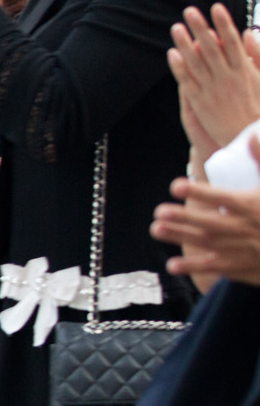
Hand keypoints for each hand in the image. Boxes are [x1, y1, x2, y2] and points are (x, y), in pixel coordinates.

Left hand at [154, 148, 259, 284]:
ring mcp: (247, 251)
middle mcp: (250, 230)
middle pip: (213, 223)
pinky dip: (195, 268)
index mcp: (256, 207)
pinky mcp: (246, 268)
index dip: (200, 192)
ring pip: (210, 245)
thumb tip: (251, 137)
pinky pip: (218, 268)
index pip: (225, 198)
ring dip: (182, 238)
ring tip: (156, 229)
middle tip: (159, 211)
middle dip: (185, 218)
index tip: (176, 186)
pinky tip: (172, 265)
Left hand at [168, 4, 259, 157]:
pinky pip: (188, 82)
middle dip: (200, 28)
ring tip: (176, 27)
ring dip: (184, 44)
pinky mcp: (199, 103)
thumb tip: (250, 32)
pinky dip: (179, 68)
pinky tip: (172, 54)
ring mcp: (212, 90)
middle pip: (211, 49)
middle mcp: (227, 79)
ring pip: (196, 63)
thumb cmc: (258, 107)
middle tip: (189, 10)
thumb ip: (258, 54)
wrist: (246, 137)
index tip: (216, 7)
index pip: (233, 42)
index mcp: (245, 71)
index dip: (223, 24)